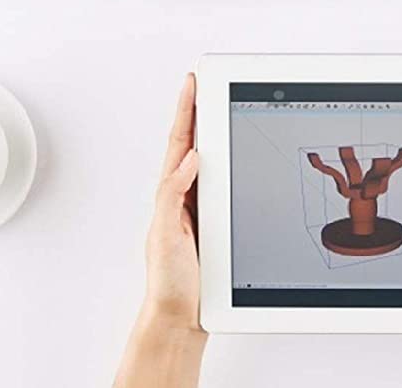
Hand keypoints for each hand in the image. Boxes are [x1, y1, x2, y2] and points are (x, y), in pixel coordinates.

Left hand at [113, 75, 205, 387]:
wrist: (180, 319)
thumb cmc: (168, 283)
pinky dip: (228, 164)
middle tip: (206, 82)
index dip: (187, 111)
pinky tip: (236, 157)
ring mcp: (199, 209)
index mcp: (170, 193)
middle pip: (195, 144)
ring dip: (213, 134)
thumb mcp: (166, 234)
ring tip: (218, 105)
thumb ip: (174, 194)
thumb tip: (191, 158)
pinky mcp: (215, 223)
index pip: (180, 142)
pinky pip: (224, 185)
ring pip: (210, 163)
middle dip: (200, 111)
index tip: (192, 82)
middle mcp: (185, 197)